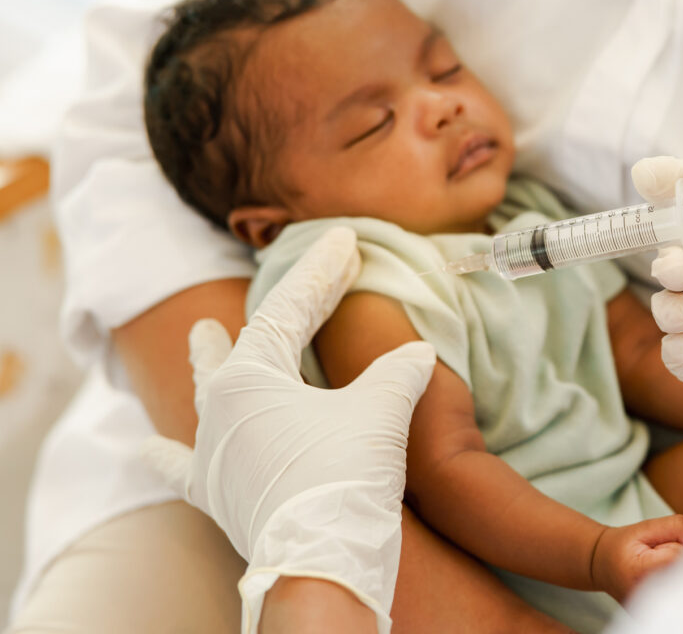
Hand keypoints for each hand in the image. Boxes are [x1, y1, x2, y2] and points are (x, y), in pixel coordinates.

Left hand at [140, 227, 435, 633]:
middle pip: (247, 343)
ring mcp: (212, 453)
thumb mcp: (380, 410)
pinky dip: (168, 456)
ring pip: (207, 395)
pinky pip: (183, 466)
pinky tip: (146, 450)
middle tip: (307, 277)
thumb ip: (396, 372)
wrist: (320, 559)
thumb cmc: (344, 474)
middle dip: (282, 307)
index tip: (343, 241)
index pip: (291, 308)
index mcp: (248, 376)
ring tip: (201, 334)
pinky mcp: (216, 495)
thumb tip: (418, 353)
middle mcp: (218, 409)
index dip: (322, 272)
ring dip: (210, 363)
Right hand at [590, 514, 682, 602]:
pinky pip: (680, 597)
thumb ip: (675, 526)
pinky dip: (674, 587)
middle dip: (676, 561)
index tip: (653, 547)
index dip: (670, 545)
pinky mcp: (655, 617)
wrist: (603, 565)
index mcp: (639, 572)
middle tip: (654, 558)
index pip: (676, 556)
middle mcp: (645, 596)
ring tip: (656, 569)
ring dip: (676, 574)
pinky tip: (659, 581)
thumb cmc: (623, 546)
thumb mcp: (646, 526)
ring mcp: (650, 611)